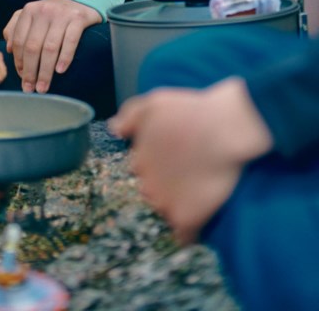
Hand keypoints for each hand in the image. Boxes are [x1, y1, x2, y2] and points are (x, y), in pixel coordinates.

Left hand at [3, 0, 100, 93]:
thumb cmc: (52, 14)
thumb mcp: (32, 16)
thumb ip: (15, 28)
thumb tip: (8, 49)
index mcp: (29, 11)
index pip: (19, 40)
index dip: (18, 62)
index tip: (21, 77)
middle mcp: (43, 11)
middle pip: (33, 46)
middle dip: (30, 71)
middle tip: (30, 88)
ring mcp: (61, 14)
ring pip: (50, 48)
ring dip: (45, 71)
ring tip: (43, 87)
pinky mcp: (78, 18)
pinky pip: (70, 42)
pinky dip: (64, 58)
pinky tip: (60, 71)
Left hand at [109, 78, 273, 243]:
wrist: (224, 128)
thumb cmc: (189, 111)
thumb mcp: (154, 102)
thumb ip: (130, 115)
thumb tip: (115, 130)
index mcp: (138, 160)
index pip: (138, 172)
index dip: (152, 167)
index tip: (166, 163)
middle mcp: (147, 184)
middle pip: (149, 193)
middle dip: (160, 189)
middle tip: (180, 180)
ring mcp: (165, 203)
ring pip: (163, 213)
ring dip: (172, 209)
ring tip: (189, 201)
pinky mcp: (186, 219)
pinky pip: (182, 236)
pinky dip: (186, 235)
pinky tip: (193, 229)